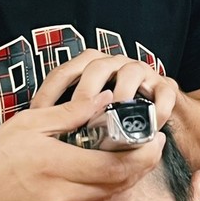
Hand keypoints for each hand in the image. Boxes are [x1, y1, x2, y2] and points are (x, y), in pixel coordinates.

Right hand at [0, 91, 164, 200]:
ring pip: (105, 200)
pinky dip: (93, 198)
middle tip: (147, 146)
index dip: (144, 154)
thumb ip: (71, 113)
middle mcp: (61, 199)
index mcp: (55, 166)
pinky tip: (83, 183)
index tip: (156, 139)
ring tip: (114, 159)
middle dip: (137, 165)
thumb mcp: (27, 125)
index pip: (118, 165)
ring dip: (115, 181)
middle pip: (118, 184)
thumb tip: (105, 99)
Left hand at [30, 49, 178, 127]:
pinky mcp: (165, 87)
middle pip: (97, 67)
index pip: (64, 73)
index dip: (50, 92)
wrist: (157, 118)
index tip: (37, 114)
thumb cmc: (115, 120)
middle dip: (86, 92)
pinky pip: (163, 93)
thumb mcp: (83, 118)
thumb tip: (34, 136)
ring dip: (121, 94)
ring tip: (113, 118)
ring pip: (130, 72)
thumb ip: (64, 120)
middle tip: (77, 117)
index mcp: (90, 68)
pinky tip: (149, 126)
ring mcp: (142, 73)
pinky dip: (157, 108)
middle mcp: (115, 65)